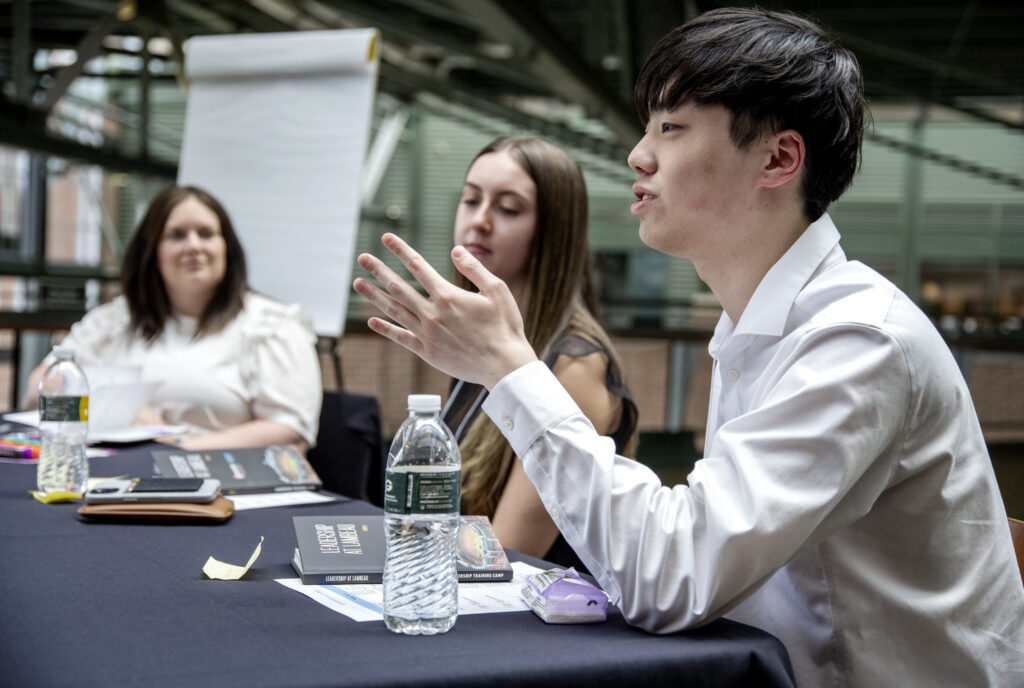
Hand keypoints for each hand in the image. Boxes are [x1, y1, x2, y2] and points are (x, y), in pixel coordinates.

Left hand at [353, 233, 537, 388]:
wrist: (504, 365)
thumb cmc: (505, 327)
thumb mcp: (497, 290)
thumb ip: (474, 269)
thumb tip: (456, 250)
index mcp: (448, 296)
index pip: (418, 266)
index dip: (400, 250)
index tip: (386, 238)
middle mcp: (433, 314)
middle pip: (399, 287)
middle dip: (379, 270)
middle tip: (363, 258)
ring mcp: (427, 334)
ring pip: (395, 311)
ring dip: (375, 296)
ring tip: (358, 284)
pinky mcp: (427, 352)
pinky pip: (401, 338)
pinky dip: (386, 329)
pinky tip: (372, 322)